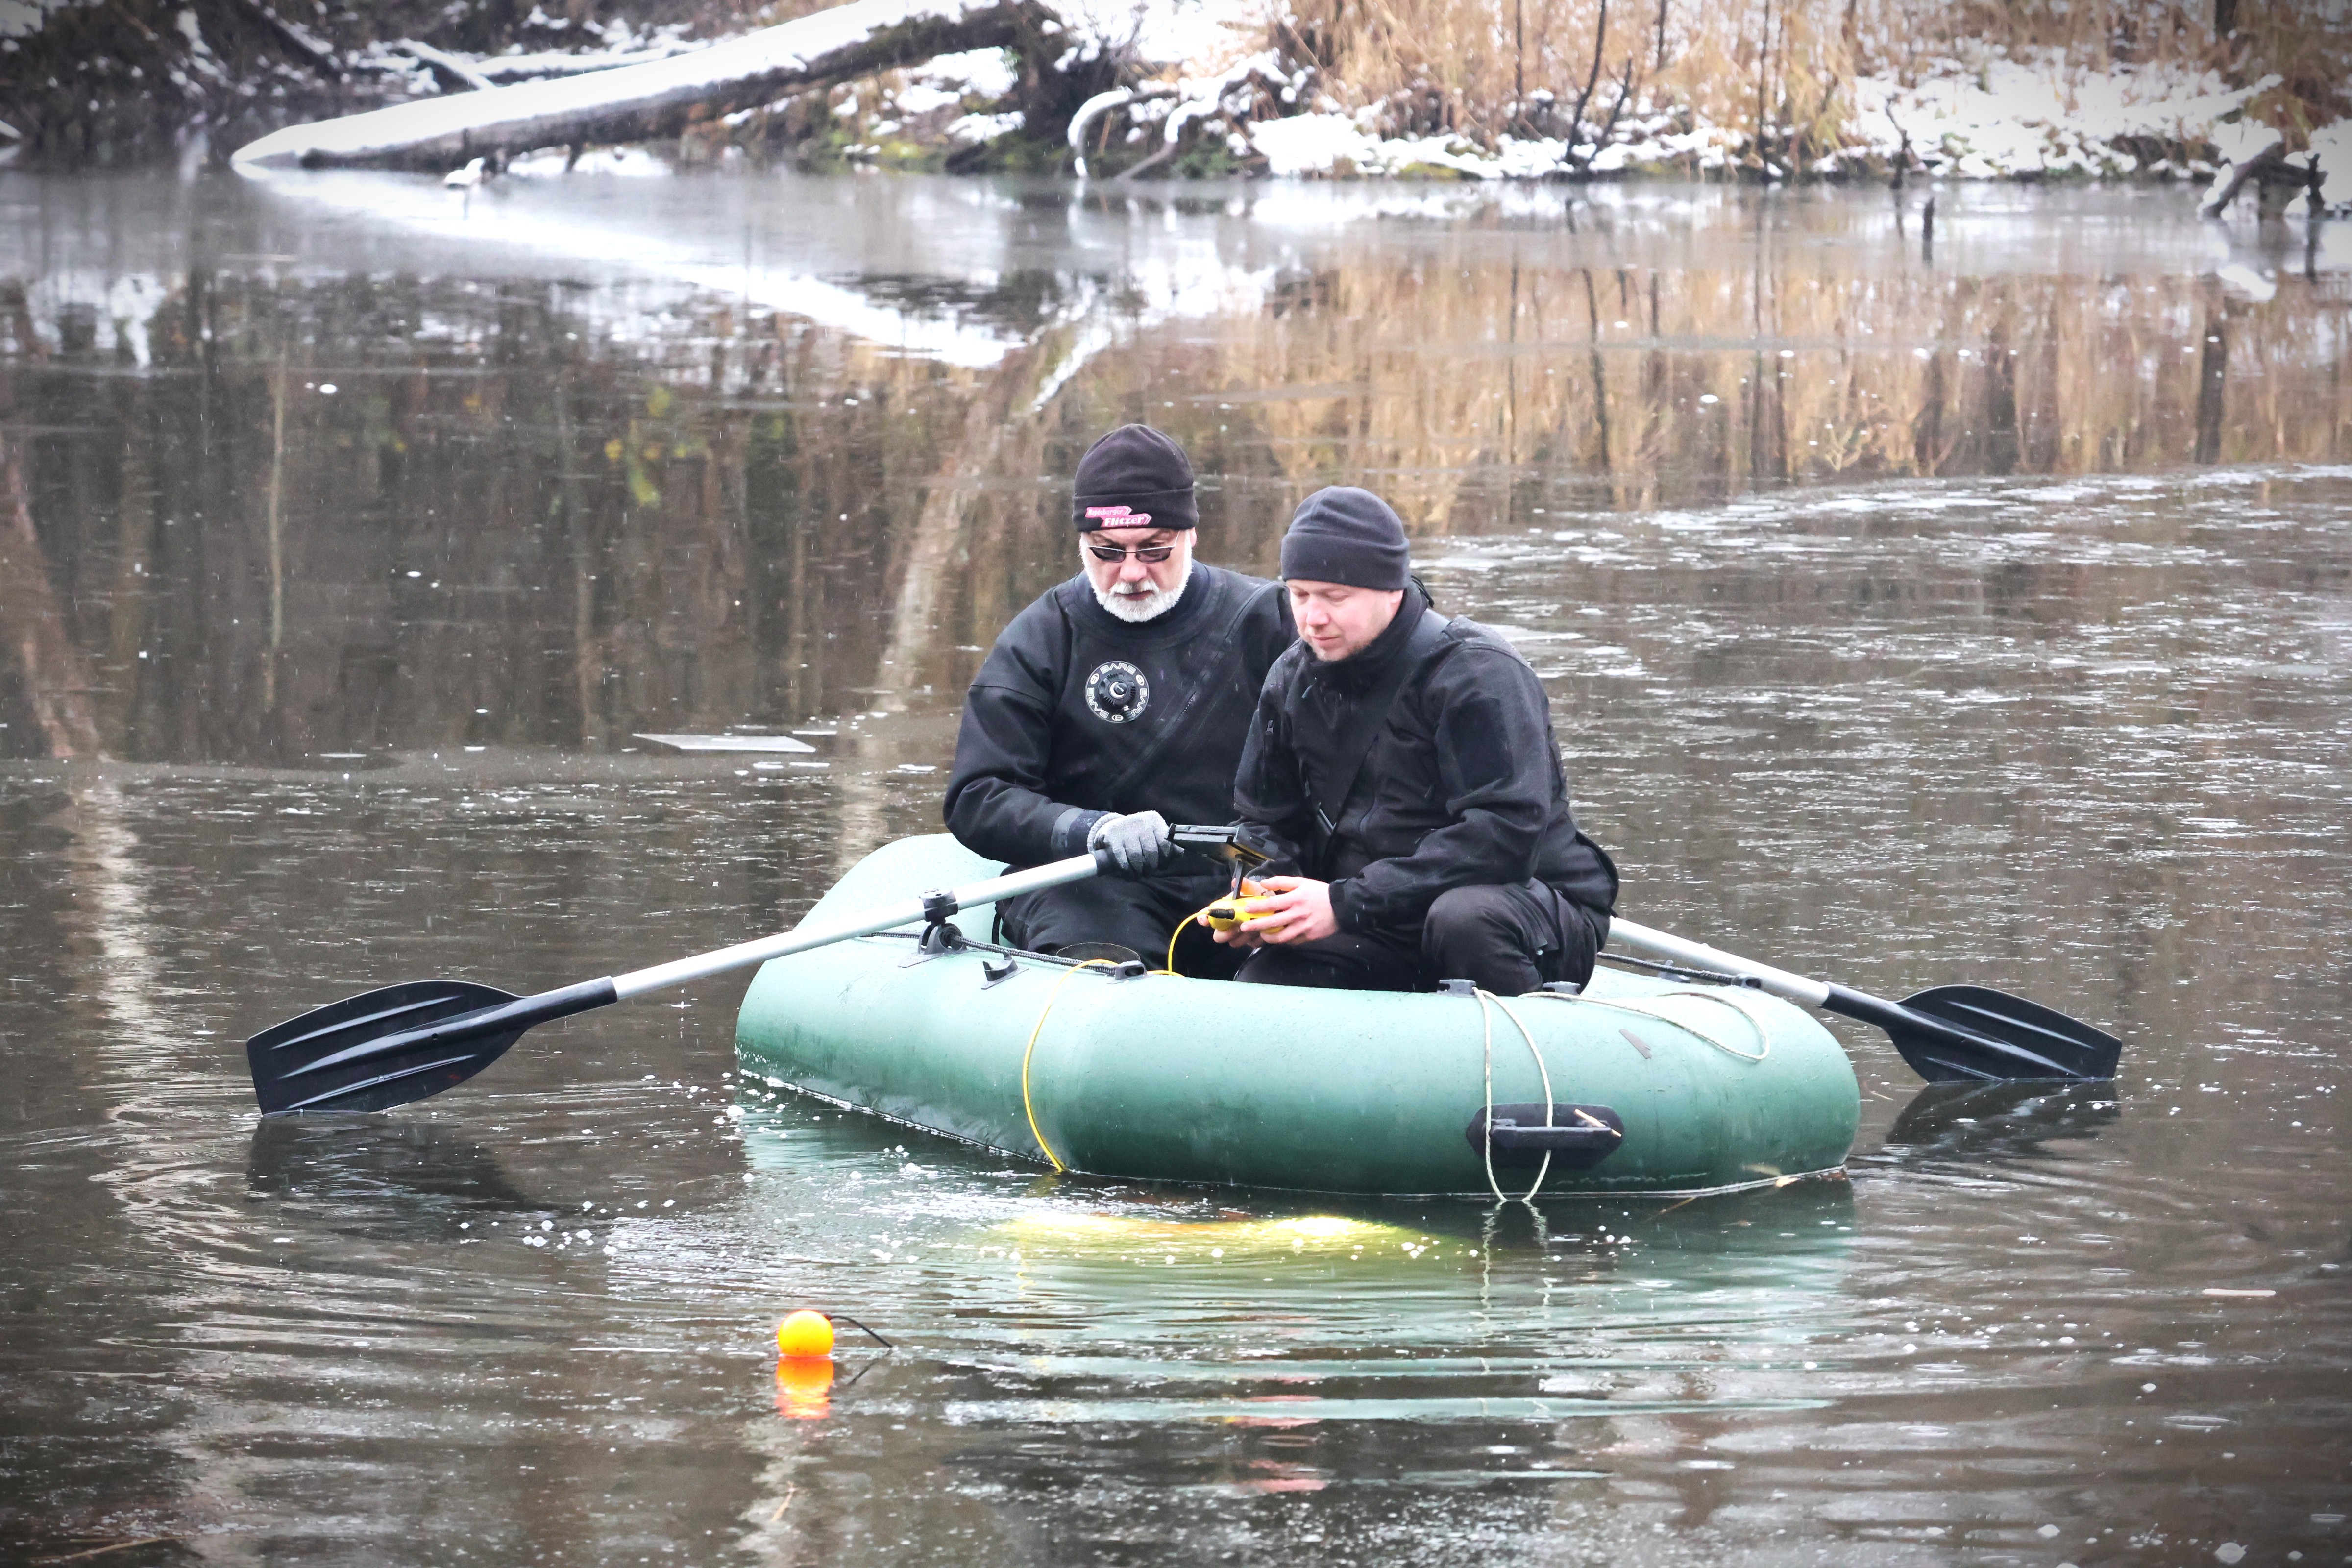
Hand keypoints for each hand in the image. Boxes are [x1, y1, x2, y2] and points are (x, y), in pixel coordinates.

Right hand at [1087, 809, 1172, 877]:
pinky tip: (1129, 875)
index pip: (1165, 843)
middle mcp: (1141, 822)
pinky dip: (1127, 870)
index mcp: (1154, 820)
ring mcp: (1125, 829)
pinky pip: (1122, 858)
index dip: (1165, 859)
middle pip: (1151, 851)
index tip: (1162, 867)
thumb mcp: (1155, 834)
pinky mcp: (1112, 837)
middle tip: (1150, 872)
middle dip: (1152, 867)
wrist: (1113, 826)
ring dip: (1139, 870)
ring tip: (1139, 875)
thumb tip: (1178, 854)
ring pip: (1136, 856)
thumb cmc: (1140, 834)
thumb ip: (1168, 844)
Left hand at [1211, 875, 1337, 946]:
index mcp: (1295, 899)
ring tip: (1260, 935)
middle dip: (1256, 926)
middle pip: (1273, 922)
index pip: (1272, 903)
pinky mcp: (1309, 937)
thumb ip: (1282, 881)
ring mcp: (1303, 928)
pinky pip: (1292, 941)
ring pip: (1281, 937)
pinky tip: (1278, 937)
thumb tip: (1264, 883)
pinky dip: (1283, 940)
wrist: (1342, 906)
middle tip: (1244, 927)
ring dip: (1268, 937)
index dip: (1258, 907)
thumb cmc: (1320, 892)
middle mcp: (1298, 914)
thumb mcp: (1302, 882)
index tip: (1247, 908)